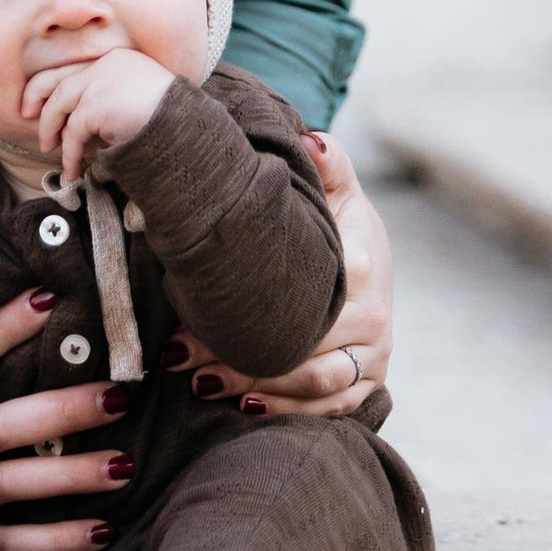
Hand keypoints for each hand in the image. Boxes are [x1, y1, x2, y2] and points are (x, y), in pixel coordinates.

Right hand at [0, 289, 134, 550]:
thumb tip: (45, 296)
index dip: (2, 327)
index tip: (51, 298)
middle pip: (0, 425)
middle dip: (60, 411)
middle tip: (118, 396)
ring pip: (10, 482)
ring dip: (69, 475)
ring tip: (125, 466)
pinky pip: (10, 544)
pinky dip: (55, 540)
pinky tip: (103, 530)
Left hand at [20, 42, 173, 187]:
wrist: (187, 128)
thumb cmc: (170, 121)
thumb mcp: (136, 101)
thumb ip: (109, 102)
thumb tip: (77, 126)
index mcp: (116, 59)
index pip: (71, 67)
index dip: (48, 86)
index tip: (35, 105)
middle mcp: (106, 63)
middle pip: (56, 80)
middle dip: (37, 101)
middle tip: (27, 120)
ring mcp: (100, 81)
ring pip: (60, 106)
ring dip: (52, 132)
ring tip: (51, 153)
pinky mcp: (96, 103)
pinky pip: (72, 132)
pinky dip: (69, 154)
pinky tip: (72, 170)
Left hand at [170, 137, 393, 419]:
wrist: (375, 258)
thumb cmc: (341, 223)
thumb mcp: (338, 189)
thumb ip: (326, 163)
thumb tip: (308, 139)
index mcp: (360, 267)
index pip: (297, 301)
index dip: (236, 313)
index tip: (180, 314)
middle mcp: (373, 316)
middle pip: (297, 348)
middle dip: (232, 356)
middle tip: (176, 357)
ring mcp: (375, 353)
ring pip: (312, 384)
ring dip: (253, 387)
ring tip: (199, 384)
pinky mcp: (372, 382)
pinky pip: (334, 409)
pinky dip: (290, 411)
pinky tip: (246, 408)